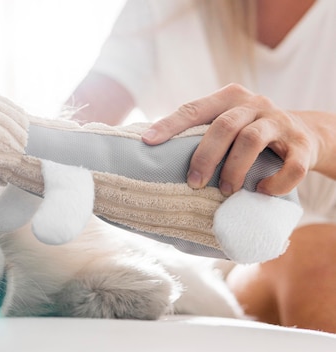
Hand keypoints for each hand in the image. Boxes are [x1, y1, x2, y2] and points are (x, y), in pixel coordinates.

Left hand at [141, 84, 317, 195]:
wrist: (307, 133)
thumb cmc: (250, 132)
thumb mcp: (228, 122)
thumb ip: (200, 130)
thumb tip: (153, 153)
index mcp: (230, 97)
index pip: (194, 109)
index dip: (170, 125)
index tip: (148, 141)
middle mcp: (255, 104)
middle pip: (224, 126)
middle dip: (205, 156)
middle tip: (194, 183)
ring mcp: (281, 122)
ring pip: (252, 140)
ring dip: (235, 168)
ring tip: (226, 190)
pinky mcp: (303, 145)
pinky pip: (292, 166)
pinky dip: (275, 182)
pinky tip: (261, 192)